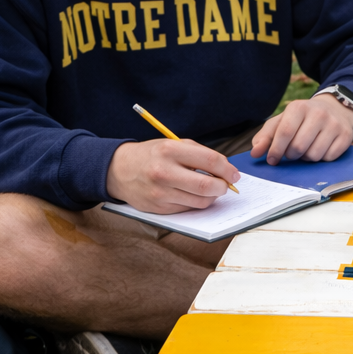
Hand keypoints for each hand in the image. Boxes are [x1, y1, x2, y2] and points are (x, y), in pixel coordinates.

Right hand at [106, 139, 238, 213]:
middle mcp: (164, 172)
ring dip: (212, 197)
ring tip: (209, 189)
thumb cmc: (151, 155)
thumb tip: (226, 169)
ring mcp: (160, 193)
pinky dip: (196, 202)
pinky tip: (192, 194)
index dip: (227, 169)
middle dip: (223, 187)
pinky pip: (188, 209)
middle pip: (207, 186)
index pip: (210, 161)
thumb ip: (199, 154)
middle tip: (225, 185)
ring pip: (201, 201)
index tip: (234, 174)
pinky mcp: (159, 208)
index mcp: (170, 150)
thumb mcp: (173, 144)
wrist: (119, 170)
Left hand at [251, 95, 352, 164]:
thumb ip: (266, 136)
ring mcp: (334, 124)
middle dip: (291, 155)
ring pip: (314, 155)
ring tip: (307, 148)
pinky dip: (322, 158)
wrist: (334, 110)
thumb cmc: (302, 119)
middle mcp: (319, 113)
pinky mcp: (346, 136)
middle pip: (298, 147)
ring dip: (306, 157)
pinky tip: (321, 148)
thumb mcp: (282, 121)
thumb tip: (255, 152)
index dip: (276, 150)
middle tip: (291, 152)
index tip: (272, 160)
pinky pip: (328, 158)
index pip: (285, 132)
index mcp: (299, 107)